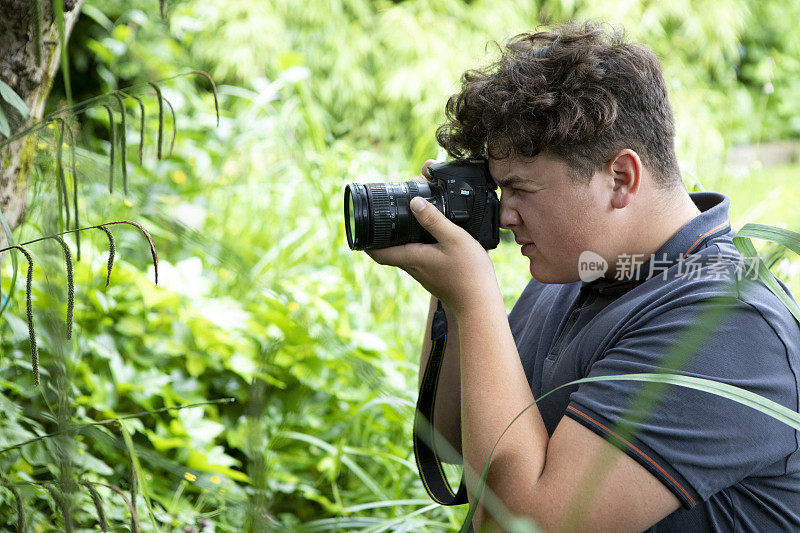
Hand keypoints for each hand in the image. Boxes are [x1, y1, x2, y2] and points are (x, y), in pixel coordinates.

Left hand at [366, 162, 499, 315]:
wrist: (480, 305)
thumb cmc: (468, 273)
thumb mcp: (454, 238)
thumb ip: (434, 219)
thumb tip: (414, 202)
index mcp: (412, 258)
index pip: (379, 253)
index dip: (366, 242)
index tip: (361, 229)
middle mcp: (414, 269)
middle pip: (391, 252)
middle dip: (385, 236)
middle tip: (385, 219)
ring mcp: (425, 275)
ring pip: (406, 256)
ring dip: (403, 240)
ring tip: (409, 223)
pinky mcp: (435, 278)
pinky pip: (420, 260)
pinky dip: (418, 247)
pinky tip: (431, 239)